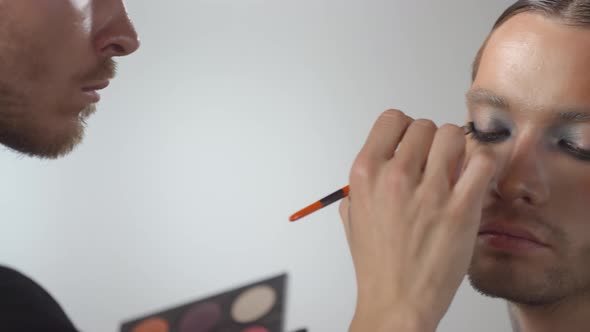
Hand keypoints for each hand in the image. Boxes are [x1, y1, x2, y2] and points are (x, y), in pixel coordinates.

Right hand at [340, 110, 496, 331]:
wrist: (397, 300)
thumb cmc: (378, 263)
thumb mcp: (352, 217)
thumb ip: (363, 185)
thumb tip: (380, 162)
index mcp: (365, 174)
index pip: (391, 119)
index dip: (404, 128)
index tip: (412, 142)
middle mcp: (394, 177)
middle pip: (425, 125)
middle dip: (432, 140)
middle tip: (435, 161)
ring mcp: (428, 193)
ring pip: (453, 135)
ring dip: (457, 148)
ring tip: (455, 168)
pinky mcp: (460, 209)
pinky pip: (481, 161)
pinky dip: (482, 163)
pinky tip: (474, 177)